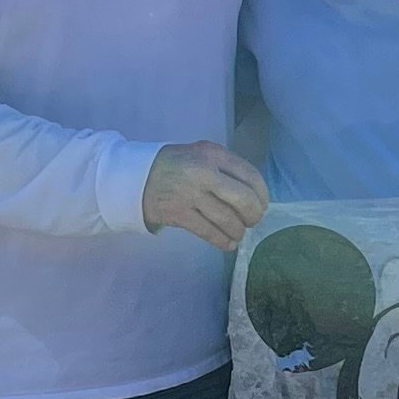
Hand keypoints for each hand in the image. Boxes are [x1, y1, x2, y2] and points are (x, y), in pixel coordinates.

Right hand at [141, 140, 269, 251]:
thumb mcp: (201, 155)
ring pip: (228, 220)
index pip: (250, 175)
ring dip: (238, 231)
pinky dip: (223, 241)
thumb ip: (225, 168)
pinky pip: (209, 232)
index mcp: (213, 154)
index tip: (262, 205)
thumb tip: (255, 195)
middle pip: (243, 199)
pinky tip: (228, 244)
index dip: (262, 195)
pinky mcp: (178, 213)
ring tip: (238, 233)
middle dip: (254, 215)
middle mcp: (203, 171)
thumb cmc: (176, 166)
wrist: (136, 177)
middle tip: (252, 221)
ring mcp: (190, 193)